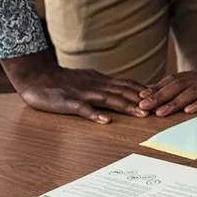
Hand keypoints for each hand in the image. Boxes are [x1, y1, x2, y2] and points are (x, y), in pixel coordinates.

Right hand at [2, 52, 146, 123]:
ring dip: (126, 106)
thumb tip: (126, 89)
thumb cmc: (62, 80)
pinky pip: (82, 109)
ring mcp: (81, 93)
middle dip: (142, 100)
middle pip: (123, 92)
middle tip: (160, 108)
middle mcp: (95, 85)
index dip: (144, 90)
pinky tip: (105, 121)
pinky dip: (94, 114)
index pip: (127, 84)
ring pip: (108, 99)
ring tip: (141, 114)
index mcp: (100, 81)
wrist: (34, 75)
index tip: (162, 96)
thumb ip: (106, 85)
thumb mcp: (88, 79)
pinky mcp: (67, 102)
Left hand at [139, 54, 196, 115]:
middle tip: (141, 106)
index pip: (173, 80)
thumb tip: (185, 92)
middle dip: (157, 96)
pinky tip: (189, 110)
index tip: (140, 97)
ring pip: (190, 92)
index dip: (156, 88)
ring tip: (159, 112)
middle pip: (176, 86)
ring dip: (173, 102)